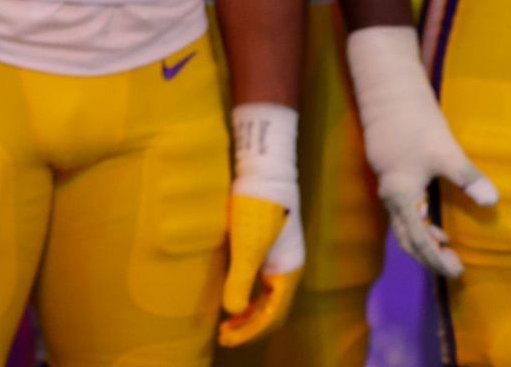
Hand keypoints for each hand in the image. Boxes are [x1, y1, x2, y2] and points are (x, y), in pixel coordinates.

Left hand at [218, 103, 304, 345]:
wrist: (263, 170)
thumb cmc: (257, 208)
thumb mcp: (246, 245)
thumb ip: (240, 279)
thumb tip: (231, 312)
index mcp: (288, 273)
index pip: (272, 316)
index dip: (250, 332)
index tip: (227, 339)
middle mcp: (287, 268)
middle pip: (272, 310)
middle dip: (249, 326)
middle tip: (223, 336)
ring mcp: (279, 256)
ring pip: (266, 297)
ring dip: (247, 313)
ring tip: (225, 323)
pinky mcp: (268, 245)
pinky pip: (260, 281)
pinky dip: (247, 295)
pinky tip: (230, 294)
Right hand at [346, 26, 497, 277]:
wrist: (387, 92)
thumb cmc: (415, 122)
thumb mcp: (446, 151)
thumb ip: (468, 178)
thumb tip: (492, 201)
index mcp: (401, 195)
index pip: (418, 241)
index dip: (437, 260)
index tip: (458, 272)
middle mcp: (390, 195)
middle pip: (406, 237)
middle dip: (429, 255)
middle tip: (453, 266)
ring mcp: (387, 183)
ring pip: (403, 223)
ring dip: (424, 238)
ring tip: (447, 245)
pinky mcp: (390, 170)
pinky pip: (403, 207)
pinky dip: (419, 220)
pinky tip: (436, 215)